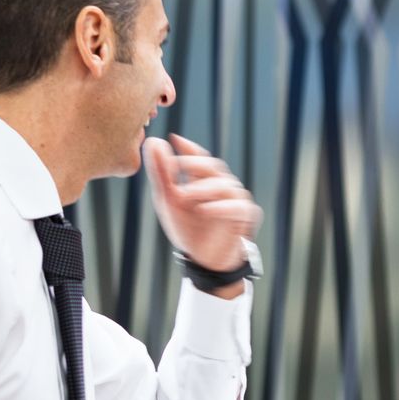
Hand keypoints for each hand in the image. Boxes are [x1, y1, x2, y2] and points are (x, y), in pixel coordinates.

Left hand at [143, 134, 262, 286]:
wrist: (205, 260)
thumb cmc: (188, 228)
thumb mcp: (168, 200)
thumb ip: (161, 172)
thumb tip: (152, 140)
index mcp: (204, 180)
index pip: (200, 158)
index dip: (189, 149)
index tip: (174, 140)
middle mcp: (223, 185)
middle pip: (213, 167)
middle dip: (195, 165)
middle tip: (175, 165)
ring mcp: (237, 199)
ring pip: (225, 186)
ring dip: (203, 188)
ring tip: (184, 195)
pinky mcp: (246, 216)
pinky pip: (238, 207)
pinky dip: (221, 207)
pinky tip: (205, 210)